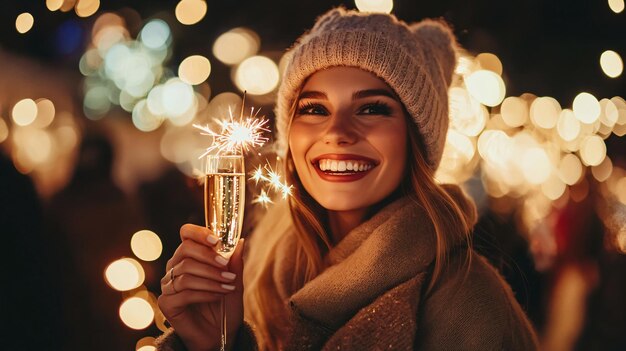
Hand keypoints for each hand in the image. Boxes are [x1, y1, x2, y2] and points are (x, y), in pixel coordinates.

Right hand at [158, 224, 244, 350]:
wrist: (220, 336)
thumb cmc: (225, 308)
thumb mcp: (234, 283)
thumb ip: (234, 264)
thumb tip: (240, 241)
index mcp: (189, 257)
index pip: (186, 234)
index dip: (199, 233)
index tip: (217, 241)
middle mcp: (175, 268)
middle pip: (185, 250)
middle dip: (209, 257)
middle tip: (226, 268)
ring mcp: (169, 285)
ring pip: (186, 272)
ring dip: (211, 278)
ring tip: (229, 286)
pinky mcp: (166, 303)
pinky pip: (184, 291)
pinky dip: (205, 292)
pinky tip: (218, 296)